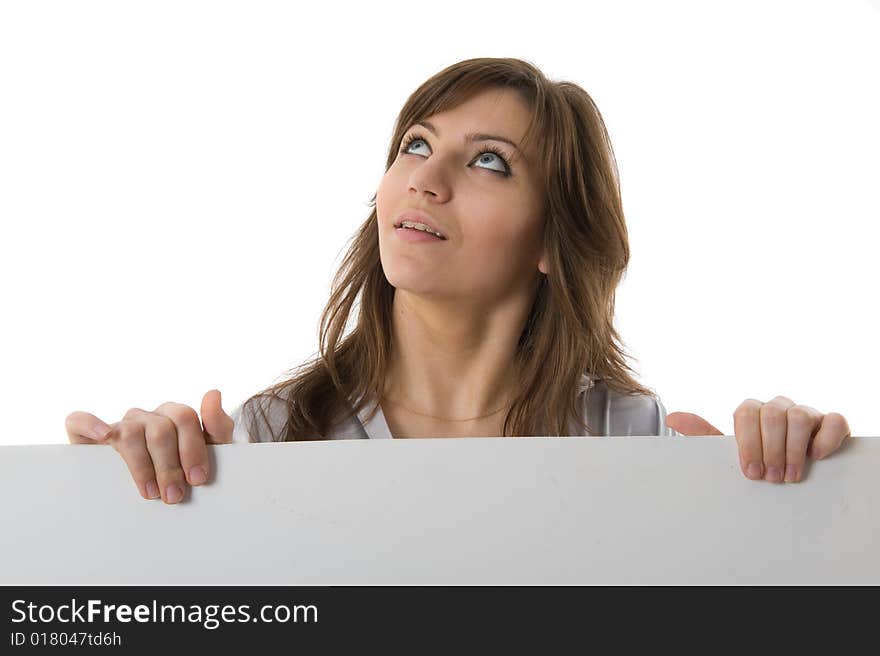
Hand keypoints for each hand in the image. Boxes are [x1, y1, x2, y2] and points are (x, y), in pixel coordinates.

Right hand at [65, 389, 233, 503]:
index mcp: (176, 416)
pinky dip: (90, 424)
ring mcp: (121, 424)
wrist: (162, 493)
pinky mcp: (88, 435)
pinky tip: (102, 436)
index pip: (185, 419)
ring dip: (141, 465)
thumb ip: (217, 425)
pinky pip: (82, 421)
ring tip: (150, 493)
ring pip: (130, 433)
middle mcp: (149, 417)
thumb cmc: (185, 470)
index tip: (197, 479)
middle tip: (174, 496)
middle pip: (160, 430)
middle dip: (169, 466)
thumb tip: (214, 393)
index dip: (192, 449)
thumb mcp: (211, 451)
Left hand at [666, 395, 851, 483]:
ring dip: (794, 449)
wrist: (790, 467)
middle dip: (770, 449)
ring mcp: (806, 412)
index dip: (748, 443)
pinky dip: (825, 438)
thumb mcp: (730, 450)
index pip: (745, 413)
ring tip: (790, 475)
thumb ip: (704, 433)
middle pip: (773, 414)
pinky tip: (816, 456)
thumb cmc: (757, 458)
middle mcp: (778, 407)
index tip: (750, 471)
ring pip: (800, 416)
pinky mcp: (831, 423)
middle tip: (771, 477)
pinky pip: (834, 420)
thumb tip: (672, 418)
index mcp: (752, 411)